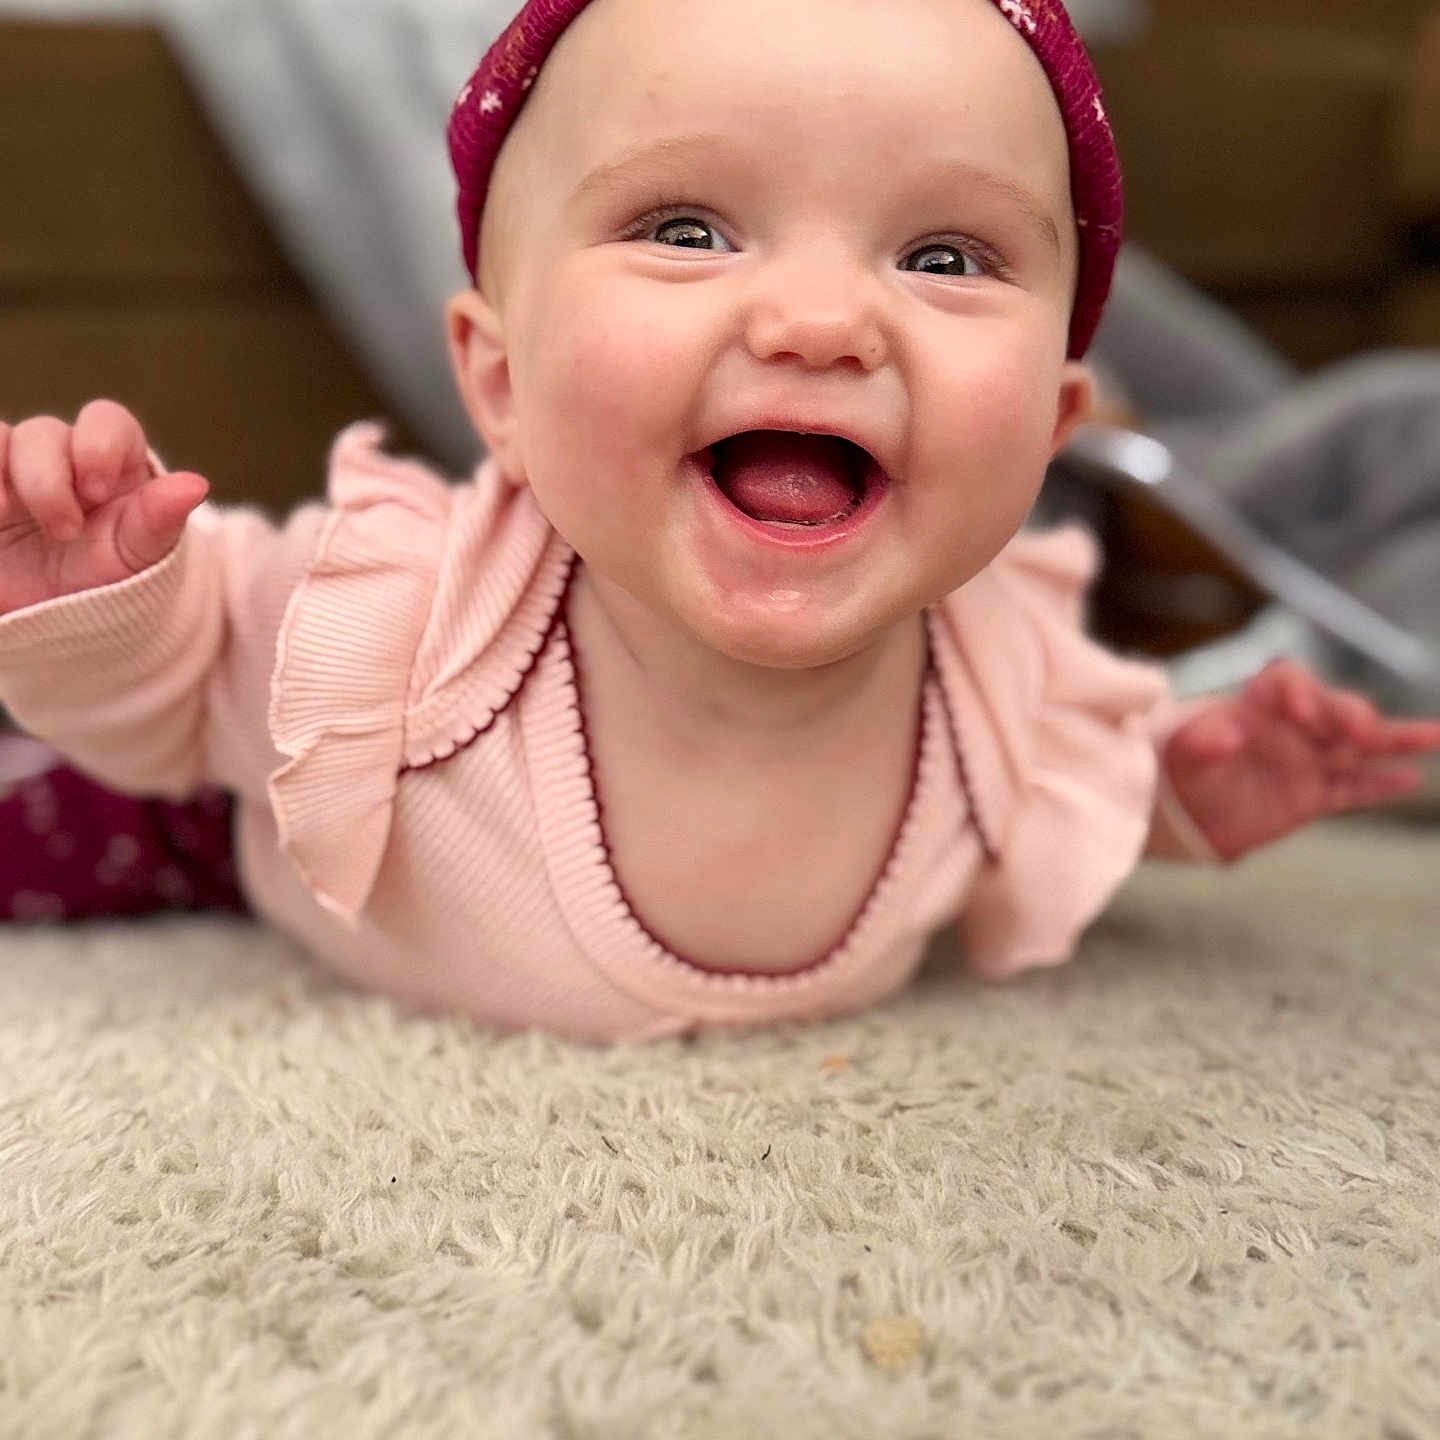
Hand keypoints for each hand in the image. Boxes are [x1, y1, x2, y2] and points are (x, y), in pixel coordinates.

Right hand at [0, 400, 208, 616]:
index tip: (97, 491)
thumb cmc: (110, 587)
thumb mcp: (137, 559)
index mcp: (111, 465)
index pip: (106, 422)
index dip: (99, 444)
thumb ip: (160, 520)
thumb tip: (196, 484)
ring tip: (3, 514)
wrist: (60, 626)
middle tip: (64, 532)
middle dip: (48, 479)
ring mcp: (13, 472)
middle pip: (44, 432)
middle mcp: (60, 459)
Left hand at [1162, 659, 1439, 860]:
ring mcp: (1309, 759)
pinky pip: (1354, 788)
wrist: (1184, 812)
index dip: (1300, 691)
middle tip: (1358, 730)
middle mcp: (1292, 726)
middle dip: (1350, 714)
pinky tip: (1410, 779)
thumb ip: (1202, 742)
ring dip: (1396, 739)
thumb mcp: (1183, 753)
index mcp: (1257, 703)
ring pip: (1361, 746)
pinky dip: (1380, 785)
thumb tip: (1224, 736)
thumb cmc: (1182, 769)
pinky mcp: (1316, 795)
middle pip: (1334, 708)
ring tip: (1436, 735)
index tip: (1301, 710)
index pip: (1288, 682)